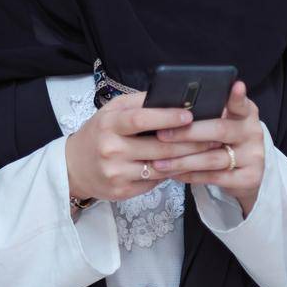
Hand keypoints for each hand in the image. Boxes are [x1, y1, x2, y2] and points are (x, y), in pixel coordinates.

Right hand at [64, 92, 218, 202]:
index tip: (190, 115)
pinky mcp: (122, 191)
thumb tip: (173, 95)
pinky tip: (185, 165)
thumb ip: (139, 103)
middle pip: (158, 147)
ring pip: (161, 167)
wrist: (73, 167)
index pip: (139, 120)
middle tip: (214, 136)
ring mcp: (116, 173)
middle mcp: (110, 149)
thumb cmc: (99, 133)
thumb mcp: (112, 112)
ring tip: (207, 151)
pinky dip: (172, 173)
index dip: (166, 117)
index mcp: (108, 124)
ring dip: (187, 159)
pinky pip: (155, 181)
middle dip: (190, 141)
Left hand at [153, 81, 264, 215]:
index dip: (237, 96)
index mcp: (245, 113)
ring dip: (182, 160)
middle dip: (187, 133)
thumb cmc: (221, 140)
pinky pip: (214, 177)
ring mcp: (253, 156)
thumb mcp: (219, 122)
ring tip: (157, 161)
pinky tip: (171, 173)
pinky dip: (189, 175)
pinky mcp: (249, 178)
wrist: (243, 173)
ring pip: (212, 158)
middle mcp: (253, 132)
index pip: (241, 103)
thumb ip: (204, 114)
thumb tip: (168, 107)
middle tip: (161, 135)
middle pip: (220, 130)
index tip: (235, 85)